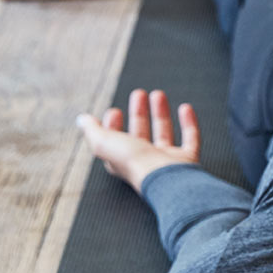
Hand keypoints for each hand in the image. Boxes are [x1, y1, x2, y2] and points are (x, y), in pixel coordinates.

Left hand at [78, 89, 200, 189]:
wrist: (166, 178)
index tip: (115, 110)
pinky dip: (188, 123)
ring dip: (160, 113)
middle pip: (140, 134)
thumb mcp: (105, 143)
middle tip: (138, 94)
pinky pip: (190, 139)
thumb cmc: (136, 163)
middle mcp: (145, 162)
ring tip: (158, 94)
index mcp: (123, 161)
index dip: (113, 126)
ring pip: (164, 134)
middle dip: (138, 113)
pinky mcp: (187, 160)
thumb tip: (81, 119)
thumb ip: (92, 130)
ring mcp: (167, 161)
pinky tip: (185, 108)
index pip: (116, 142)